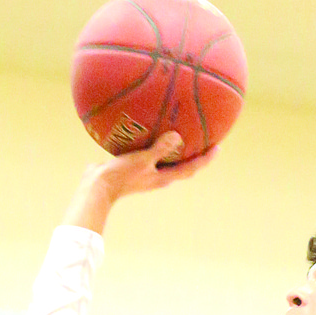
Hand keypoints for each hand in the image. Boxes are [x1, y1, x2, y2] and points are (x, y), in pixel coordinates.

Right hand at [64, 132, 217, 229]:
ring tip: (181, 129)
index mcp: (164, 177)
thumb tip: (178, 136)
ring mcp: (146, 172)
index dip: (206, 159)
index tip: (218, 147)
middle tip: (205, 136)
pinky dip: (155, 141)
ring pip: (166, 158)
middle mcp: (158, 176)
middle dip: (195, 152)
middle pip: (183, 164)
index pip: (191, 168)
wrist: (97, 187)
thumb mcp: (142, 160)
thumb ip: (160, 148)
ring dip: (175, 147)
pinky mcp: (135, 166)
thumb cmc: (121, 176)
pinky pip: (150, 151)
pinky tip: (150, 127)